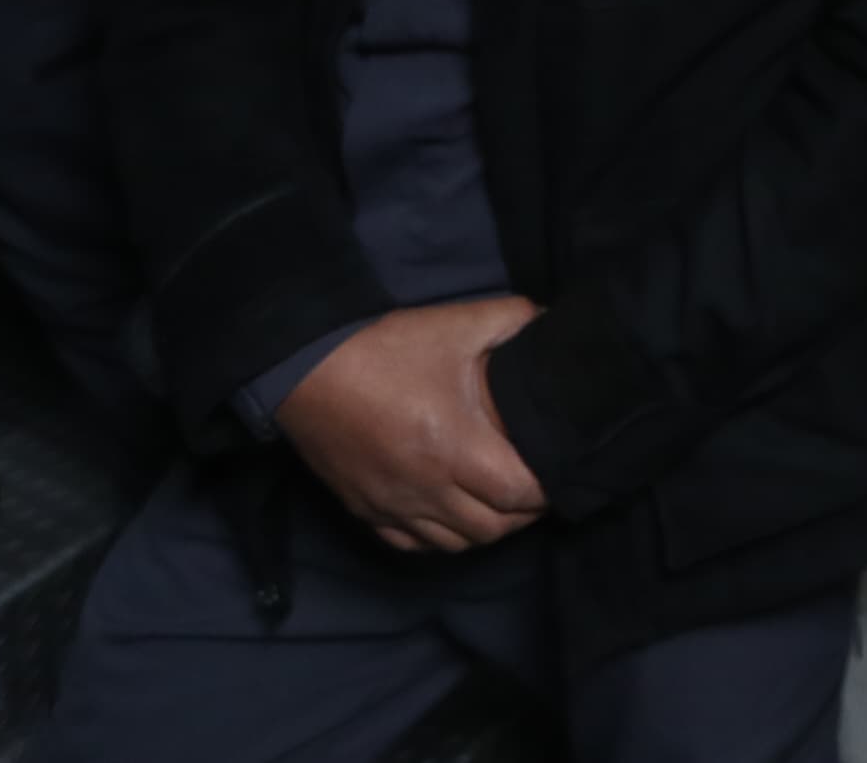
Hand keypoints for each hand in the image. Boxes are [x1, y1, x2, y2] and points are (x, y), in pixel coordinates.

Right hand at [276, 296, 548, 553]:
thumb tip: (552, 322)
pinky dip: (440, 537)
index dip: (547, 489)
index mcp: (454, 448)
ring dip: (485, 529)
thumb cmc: (385, 349)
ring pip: (454, 544)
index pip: (518, 494)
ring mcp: (393, 506)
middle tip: (537, 488)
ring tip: (500, 502)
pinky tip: (451, 514)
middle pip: (491, 529)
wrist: (305, 369)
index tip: (561, 471)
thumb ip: (514, 320)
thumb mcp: (456, 324)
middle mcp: (426, 489)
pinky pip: (413, 546)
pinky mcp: (366, 511)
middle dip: (523, 514)